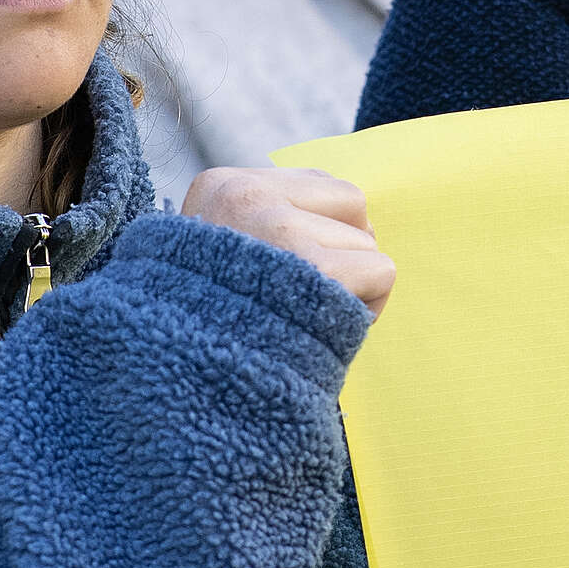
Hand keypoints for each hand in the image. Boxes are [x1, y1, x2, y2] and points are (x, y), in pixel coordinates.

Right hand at [180, 166, 396, 315]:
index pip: (317, 183)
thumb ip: (272, 222)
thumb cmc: (215, 325)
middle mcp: (248, 197)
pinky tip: (328, 327)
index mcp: (222, 186)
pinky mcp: (316, 271)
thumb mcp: (222, 251)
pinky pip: (382, 271)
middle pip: (352, 205)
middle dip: (344, 252)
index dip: (319, 231)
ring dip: (354, 283)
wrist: (186, 384)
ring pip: (367, 241)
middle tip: (304, 299)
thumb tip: (353, 219)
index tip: (284, 273)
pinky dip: (371, 305)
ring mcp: (281, 230)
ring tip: (308, 316)